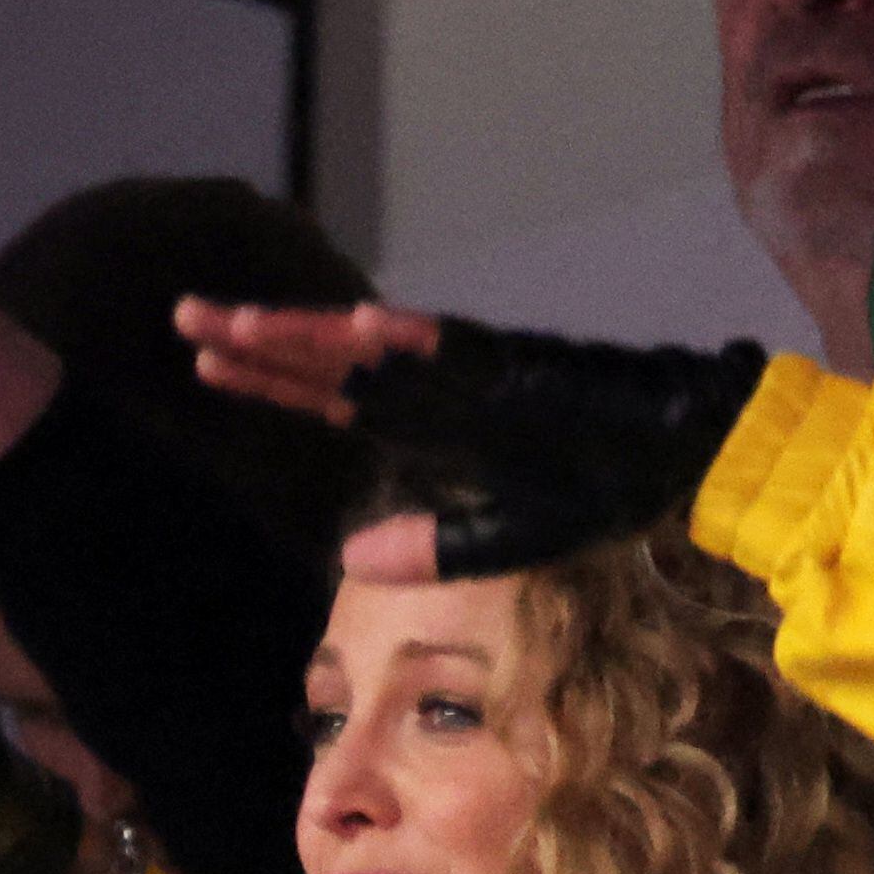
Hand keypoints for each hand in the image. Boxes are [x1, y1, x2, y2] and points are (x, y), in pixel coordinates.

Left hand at [182, 296, 767, 580]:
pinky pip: (461, 351)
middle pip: (330, 359)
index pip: (329, 394)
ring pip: (377, 348)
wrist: (688, 457)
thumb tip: (345, 557)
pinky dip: (413, 338)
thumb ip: (426, 549)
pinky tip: (360, 324)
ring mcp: (477, 372)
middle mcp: (439, 386)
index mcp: (430, 421)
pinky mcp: (524, 368)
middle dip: (258, 339)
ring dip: (310, 331)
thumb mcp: (499, 540)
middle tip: (185, 316)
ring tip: (242, 320)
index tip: (203, 362)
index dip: (266, 378)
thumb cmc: (602, 489)